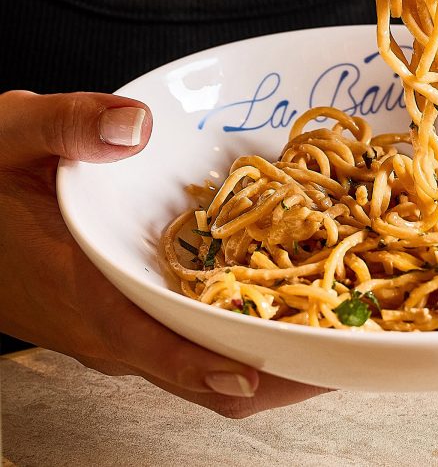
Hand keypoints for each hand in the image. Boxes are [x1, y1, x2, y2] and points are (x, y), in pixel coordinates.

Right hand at [0, 90, 326, 416]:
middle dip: (270, 368)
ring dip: (263, 353)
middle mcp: (105, 323)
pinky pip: (189, 339)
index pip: (149, 344)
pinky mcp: (126, 312)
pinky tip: (282, 299)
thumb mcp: (11, 134)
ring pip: (199, 359)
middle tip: (342, 344)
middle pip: (196, 370)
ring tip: (332, 328)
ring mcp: (117, 325)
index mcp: (80, 288)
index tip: (267, 373)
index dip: (208, 365)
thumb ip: (70, 126)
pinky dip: (238, 331)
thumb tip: (137, 127)